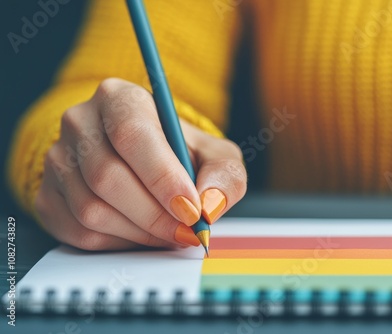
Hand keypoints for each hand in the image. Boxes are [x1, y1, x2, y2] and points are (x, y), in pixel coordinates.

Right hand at [35, 78, 246, 250]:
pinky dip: (118, 242)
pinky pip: (78, 232)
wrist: (141, 162)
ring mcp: (58, 160)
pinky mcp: (48, 195)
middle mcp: (80, 123)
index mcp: (119, 99)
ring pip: (91, 209)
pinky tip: (140, 233)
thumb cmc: (179, 154)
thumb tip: (209, 205)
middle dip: (155, 215)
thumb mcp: (214, 155)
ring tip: (168, 232)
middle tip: (186, 231)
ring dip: (139, 232)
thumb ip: (224, 175)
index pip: (131, 134)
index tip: (191, 209)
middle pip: (108, 176)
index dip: (162, 177)